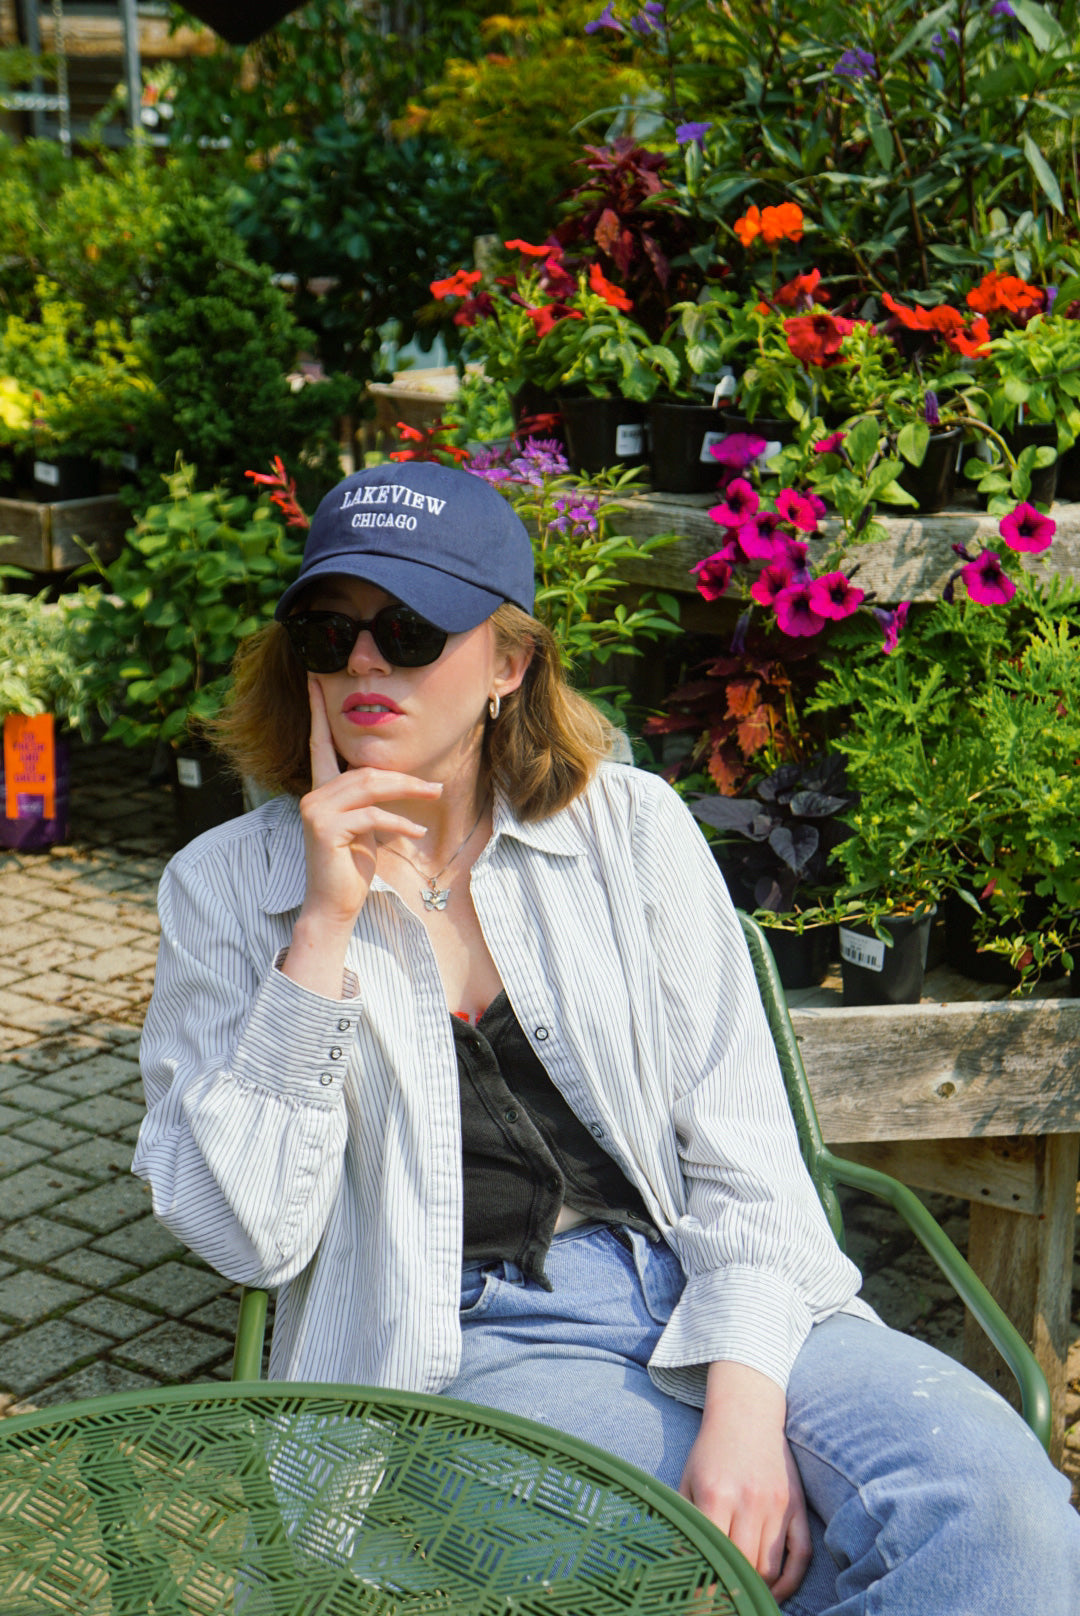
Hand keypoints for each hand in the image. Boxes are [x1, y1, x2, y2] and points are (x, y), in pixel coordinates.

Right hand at [282, 679, 441, 995]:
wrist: (334, 904)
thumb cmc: (352, 865)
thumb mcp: (364, 825)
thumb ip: (369, 797)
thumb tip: (395, 778)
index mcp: (321, 789)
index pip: (319, 742)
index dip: (319, 710)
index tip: (315, 678)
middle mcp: (313, 795)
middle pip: (365, 770)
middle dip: (405, 777)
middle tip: (436, 785)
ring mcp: (316, 810)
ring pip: (370, 787)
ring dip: (408, 792)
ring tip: (435, 797)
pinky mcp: (325, 829)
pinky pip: (372, 816)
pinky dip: (398, 822)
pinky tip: (416, 830)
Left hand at [679, 1362, 810, 1603]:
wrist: (746, 1411)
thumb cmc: (711, 1450)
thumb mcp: (688, 1480)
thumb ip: (685, 1520)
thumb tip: (680, 1565)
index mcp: (716, 1495)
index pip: (713, 1556)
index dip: (706, 1587)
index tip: (699, 1606)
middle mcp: (749, 1501)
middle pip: (744, 1567)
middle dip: (732, 1591)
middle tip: (722, 1604)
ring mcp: (778, 1504)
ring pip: (771, 1568)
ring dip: (758, 1590)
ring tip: (744, 1597)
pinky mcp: (797, 1505)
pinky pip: (801, 1555)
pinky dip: (790, 1581)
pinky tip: (775, 1592)